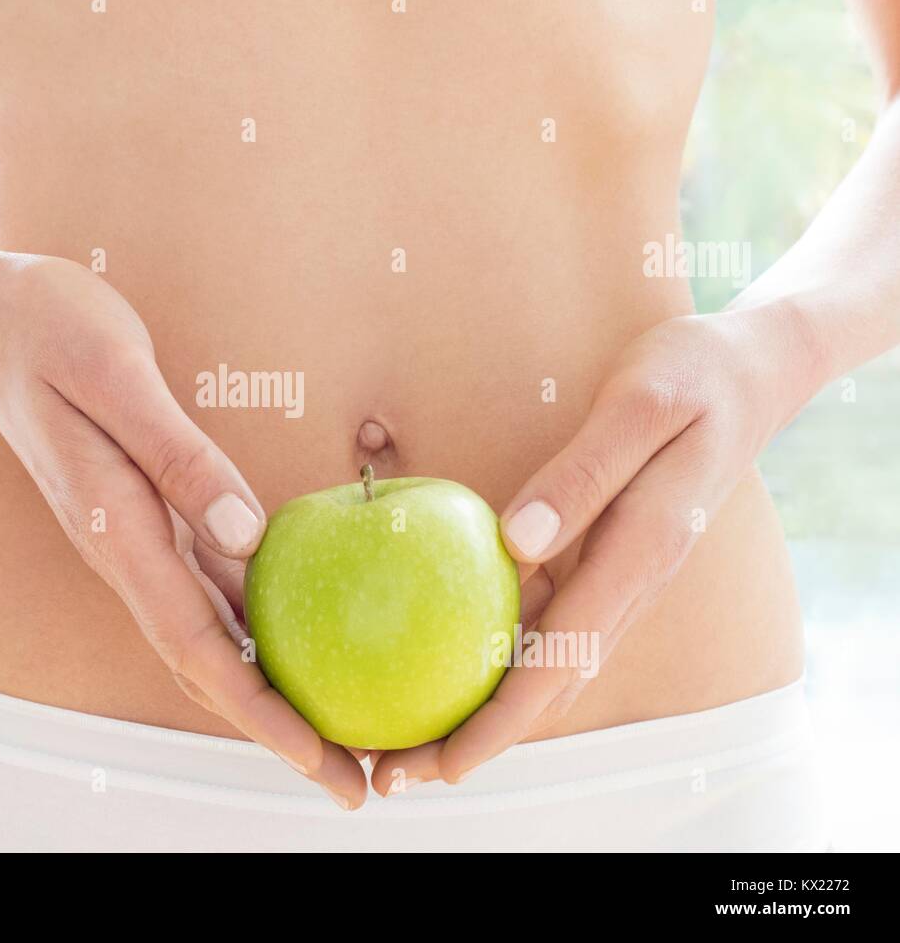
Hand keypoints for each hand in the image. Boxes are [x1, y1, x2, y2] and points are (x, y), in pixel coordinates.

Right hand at [0, 250, 367, 807]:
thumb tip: (250, 539)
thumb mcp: (116, 376)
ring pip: (207, 639)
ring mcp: (132, 539)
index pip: (198, 648)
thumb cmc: (48, 332)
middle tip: (354, 779)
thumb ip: (179, 457)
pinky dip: (251, 630)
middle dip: (279, 731)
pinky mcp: (143, 515)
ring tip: (337, 728)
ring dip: (269, 692)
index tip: (320, 762)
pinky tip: (294, 636)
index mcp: (118, 529)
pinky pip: (204, 591)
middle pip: (208, 668)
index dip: (262, 714)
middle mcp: (125, 552)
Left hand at [372, 306, 817, 793]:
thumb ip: (582, 476)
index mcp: (639, 551)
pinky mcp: (607, 560)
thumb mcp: (639, 407)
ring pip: (549, 664)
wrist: (748, 372)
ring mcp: (621, 575)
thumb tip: (513, 544)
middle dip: (475, 737)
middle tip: (398, 773)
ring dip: (484, 709)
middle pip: (548, 683)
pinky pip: (552, 624)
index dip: (503, 719)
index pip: (563, 658)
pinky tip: (453, 664)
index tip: (447, 761)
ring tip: (412, 741)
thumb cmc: (690, 378)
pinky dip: (503, 659)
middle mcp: (630, 580)